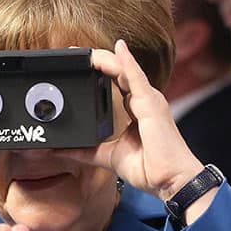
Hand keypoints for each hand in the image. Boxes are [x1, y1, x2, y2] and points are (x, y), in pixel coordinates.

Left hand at [60, 40, 203, 202]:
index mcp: (135, 108)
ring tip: (84, 49)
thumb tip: (60, 150)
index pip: (114, 81)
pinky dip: (126, 62)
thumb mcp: (108, 157)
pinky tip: (117, 48)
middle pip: (118, 70)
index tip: (74, 61)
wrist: (170, 181)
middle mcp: (143, 99)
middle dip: (95, 59)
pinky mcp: (152, 104)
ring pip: (125, 69)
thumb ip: (85, 151)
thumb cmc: (148, 168)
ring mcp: (149, 99)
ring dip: (104, 57)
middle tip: (71, 51)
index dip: (96, 69)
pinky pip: (137, 78)